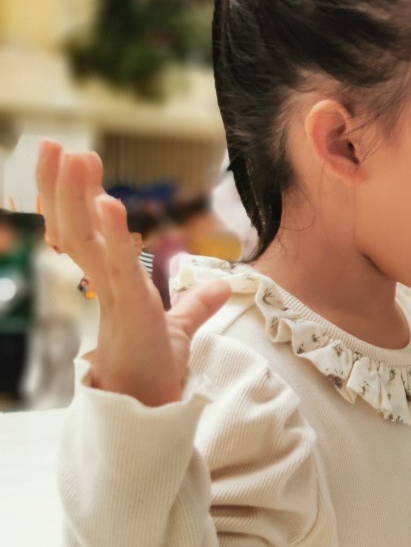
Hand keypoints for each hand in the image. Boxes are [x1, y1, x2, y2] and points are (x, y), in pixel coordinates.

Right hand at [36, 141, 230, 406]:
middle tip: (51, 143)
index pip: (84, 229)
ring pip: (84, 239)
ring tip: (73, 156)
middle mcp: (105, 282)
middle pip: (73, 225)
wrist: (153, 403)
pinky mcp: (132, 308)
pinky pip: (118, 266)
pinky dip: (114, 236)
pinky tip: (108, 204)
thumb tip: (223, 287)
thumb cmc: (156, 366)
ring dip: (77, 197)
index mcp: (111, 280)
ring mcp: (114, 294)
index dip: (73, 195)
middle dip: (60, 184)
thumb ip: (196, 304)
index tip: (71, 159)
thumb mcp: (179, 326)